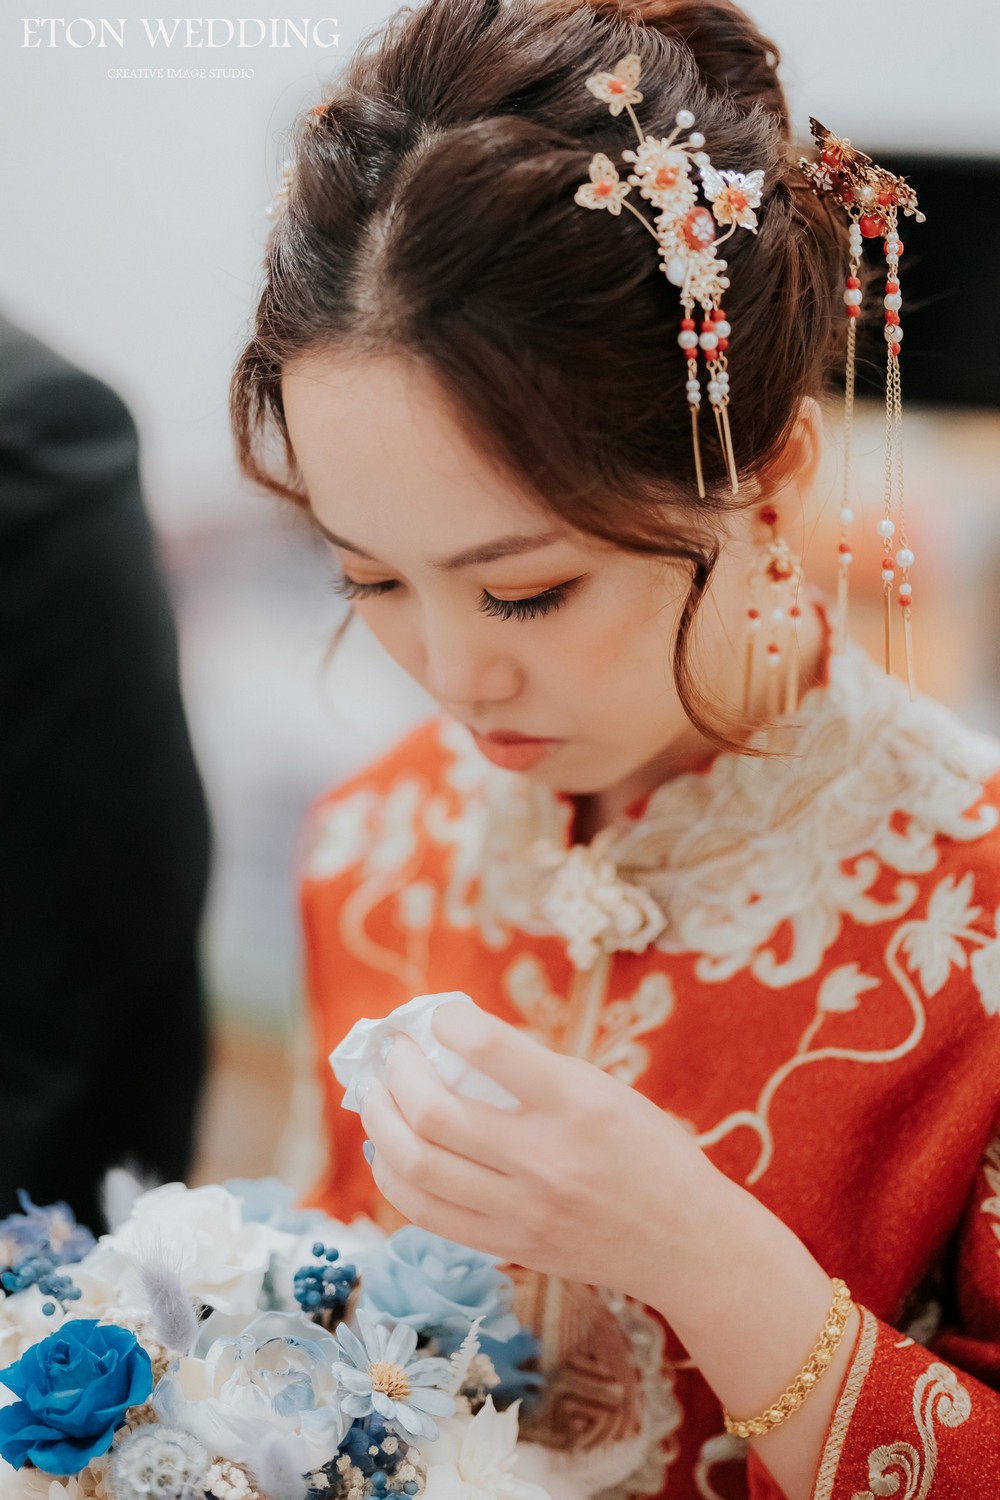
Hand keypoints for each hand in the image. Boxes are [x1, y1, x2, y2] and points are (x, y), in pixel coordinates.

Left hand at [357, 998, 715, 1298]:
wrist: (685, 1242)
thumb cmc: (647, 1151)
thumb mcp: (604, 1090)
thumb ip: (534, 1069)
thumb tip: (454, 1040)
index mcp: (577, 1104)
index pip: (489, 1048)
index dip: (448, 1022)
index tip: (438, 1016)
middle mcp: (545, 1158)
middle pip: (435, 1113)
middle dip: (397, 1073)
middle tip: (392, 1053)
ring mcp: (522, 1210)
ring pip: (417, 1165)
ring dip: (382, 1120)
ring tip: (376, 1094)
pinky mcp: (508, 1246)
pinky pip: (425, 1213)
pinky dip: (395, 1176)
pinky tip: (391, 1150)